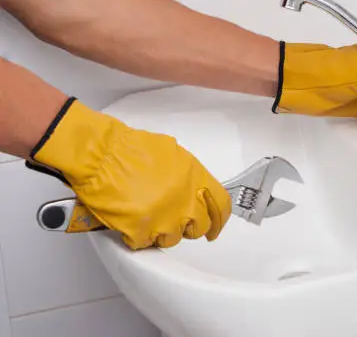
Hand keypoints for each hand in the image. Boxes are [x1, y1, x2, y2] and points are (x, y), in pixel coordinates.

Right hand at [26, 98, 230, 249]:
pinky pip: (145, 243)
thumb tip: (194, 189)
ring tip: (146, 214)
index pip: (221, 206)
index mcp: (195, 179)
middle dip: (188, 225)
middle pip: (199, 226)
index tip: (215, 228)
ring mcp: (163, 219)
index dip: (219, 220)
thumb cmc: (129, 148)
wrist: (99, 154)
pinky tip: (130, 220)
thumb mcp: (173, 153)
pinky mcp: (140, 232)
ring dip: (161, 231)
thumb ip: (189, 175)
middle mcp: (184, 201)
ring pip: (172, 238)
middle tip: (174, 219)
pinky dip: (137, 235)